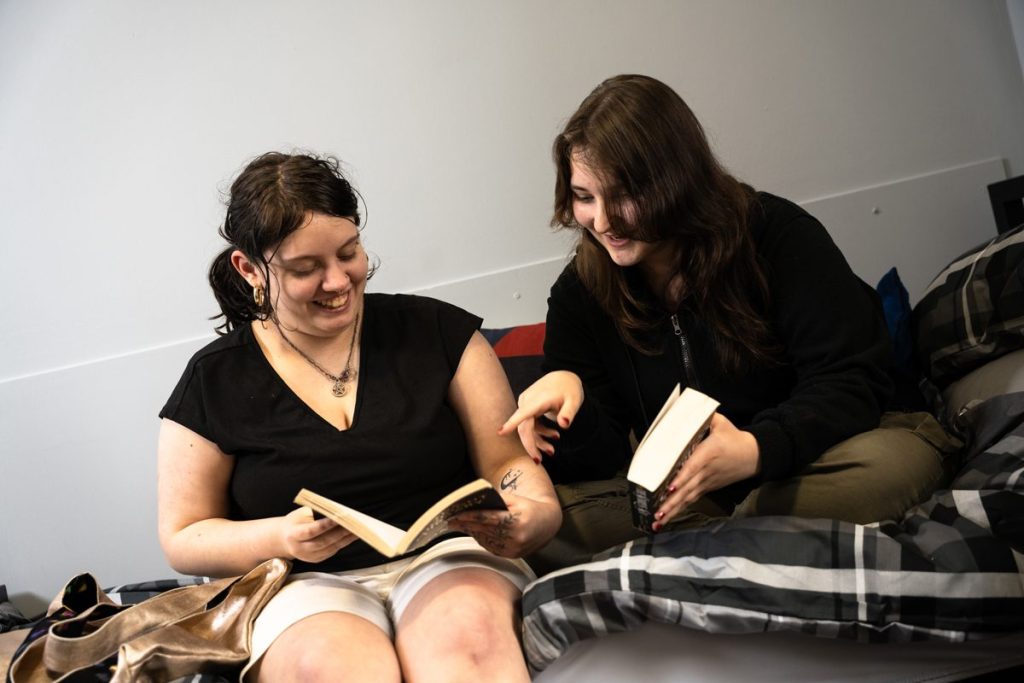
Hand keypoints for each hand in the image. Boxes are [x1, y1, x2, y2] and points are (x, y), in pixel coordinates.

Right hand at [280, 506, 357, 562]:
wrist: (283, 539)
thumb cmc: (294, 522)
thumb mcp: (299, 515)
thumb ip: (315, 513)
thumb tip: (335, 511)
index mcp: (293, 535)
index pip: (311, 531)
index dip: (325, 525)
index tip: (339, 517)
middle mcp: (300, 548)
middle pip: (323, 542)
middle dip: (339, 533)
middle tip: (354, 524)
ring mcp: (308, 557)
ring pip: (330, 548)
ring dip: (345, 539)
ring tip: (358, 530)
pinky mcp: (315, 560)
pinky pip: (331, 552)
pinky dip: (342, 544)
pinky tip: (352, 536)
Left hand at [448, 489, 561, 557]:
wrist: (547, 524)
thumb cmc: (528, 508)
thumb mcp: (515, 499)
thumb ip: (496, 500)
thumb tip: (474, 501)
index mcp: (517, 520)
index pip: (487, 518)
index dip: (469, 516)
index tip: (455, 515)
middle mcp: (515, 537)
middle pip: (483, 530)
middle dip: (465, 524)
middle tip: (450, 520)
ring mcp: (513, 549)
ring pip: (485, 540)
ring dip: (470, 532)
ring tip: (459, 525)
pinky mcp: (511, 555)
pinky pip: (490, 547)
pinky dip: (480, 539)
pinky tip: (473, 532)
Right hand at [498, 371, 583, 461]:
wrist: (564, 378)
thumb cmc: (570, 390)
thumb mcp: (575, 401)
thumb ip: (569, 413)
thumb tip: (564, 424)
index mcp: (539, 399)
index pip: (524, 413)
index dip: (512, 423)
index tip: (501, 432)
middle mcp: (529, 400)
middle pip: (524, 426)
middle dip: (531, 445)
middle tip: (538, 461)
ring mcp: (526, 403)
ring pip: (526, 427)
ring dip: (538, 441)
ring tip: (552, 451)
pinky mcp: (527, 406)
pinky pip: (529, 424)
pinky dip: (539, 433)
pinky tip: (554, 436)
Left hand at [653, 413, 759, 529]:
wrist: (753, 456)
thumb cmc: (735, 438)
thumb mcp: (721, 423)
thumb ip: (704, 416)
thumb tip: (684, 409)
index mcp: (709, 453)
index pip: (693, 467)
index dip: (682, 478)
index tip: (670, 487)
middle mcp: (706, 471)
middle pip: (687, 488)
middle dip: (672, 502)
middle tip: (657, 513)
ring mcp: (707, 482)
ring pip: (688, 498)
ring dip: (673, 510)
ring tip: (658, 521)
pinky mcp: (707, 488)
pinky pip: (691, 500)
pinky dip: (679, 509)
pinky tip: (667, 518)